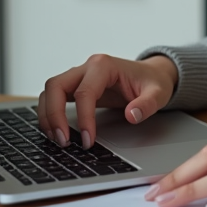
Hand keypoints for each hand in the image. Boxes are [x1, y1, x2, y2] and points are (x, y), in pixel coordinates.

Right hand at [37, 54, 178, 148]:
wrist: (152, 74)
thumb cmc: (152, 82)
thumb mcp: (158, 93)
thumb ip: (147, 104)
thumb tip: (131, 116)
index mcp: (104, 65)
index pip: (84, 92)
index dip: (83, 118)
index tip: (88, 140)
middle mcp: (87, 67)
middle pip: (56, 85)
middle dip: (54, 114)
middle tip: (63, 141)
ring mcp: (79, 75)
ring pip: (50, 90)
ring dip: (48, 114)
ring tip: (57, 139)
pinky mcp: (76, 85)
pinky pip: (54, 96)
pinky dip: (50, 113)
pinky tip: (57, 131)